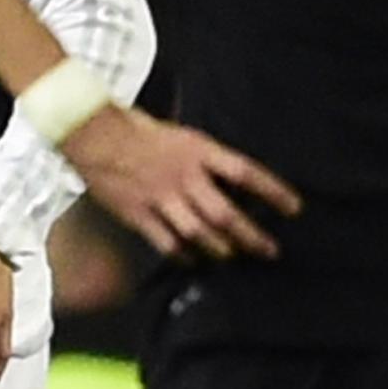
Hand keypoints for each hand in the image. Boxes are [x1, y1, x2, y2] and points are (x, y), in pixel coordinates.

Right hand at [58, 103, 300, 261]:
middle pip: (226, 214)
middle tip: (269, 250)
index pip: (246, 173)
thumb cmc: (135, 128)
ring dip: (220, 249)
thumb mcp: (180, 134)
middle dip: (252, 236)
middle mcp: (184, 177)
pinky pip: (166, 242)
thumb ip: (203, 156)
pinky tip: (191, 259)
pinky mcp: (138, 213)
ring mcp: (160, 198)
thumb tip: (228, 175)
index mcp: (198, 151)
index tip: (294, 208)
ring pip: (199, 233)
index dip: (273, 192)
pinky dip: (182, 254)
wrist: (93, 134)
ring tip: (231, 255)